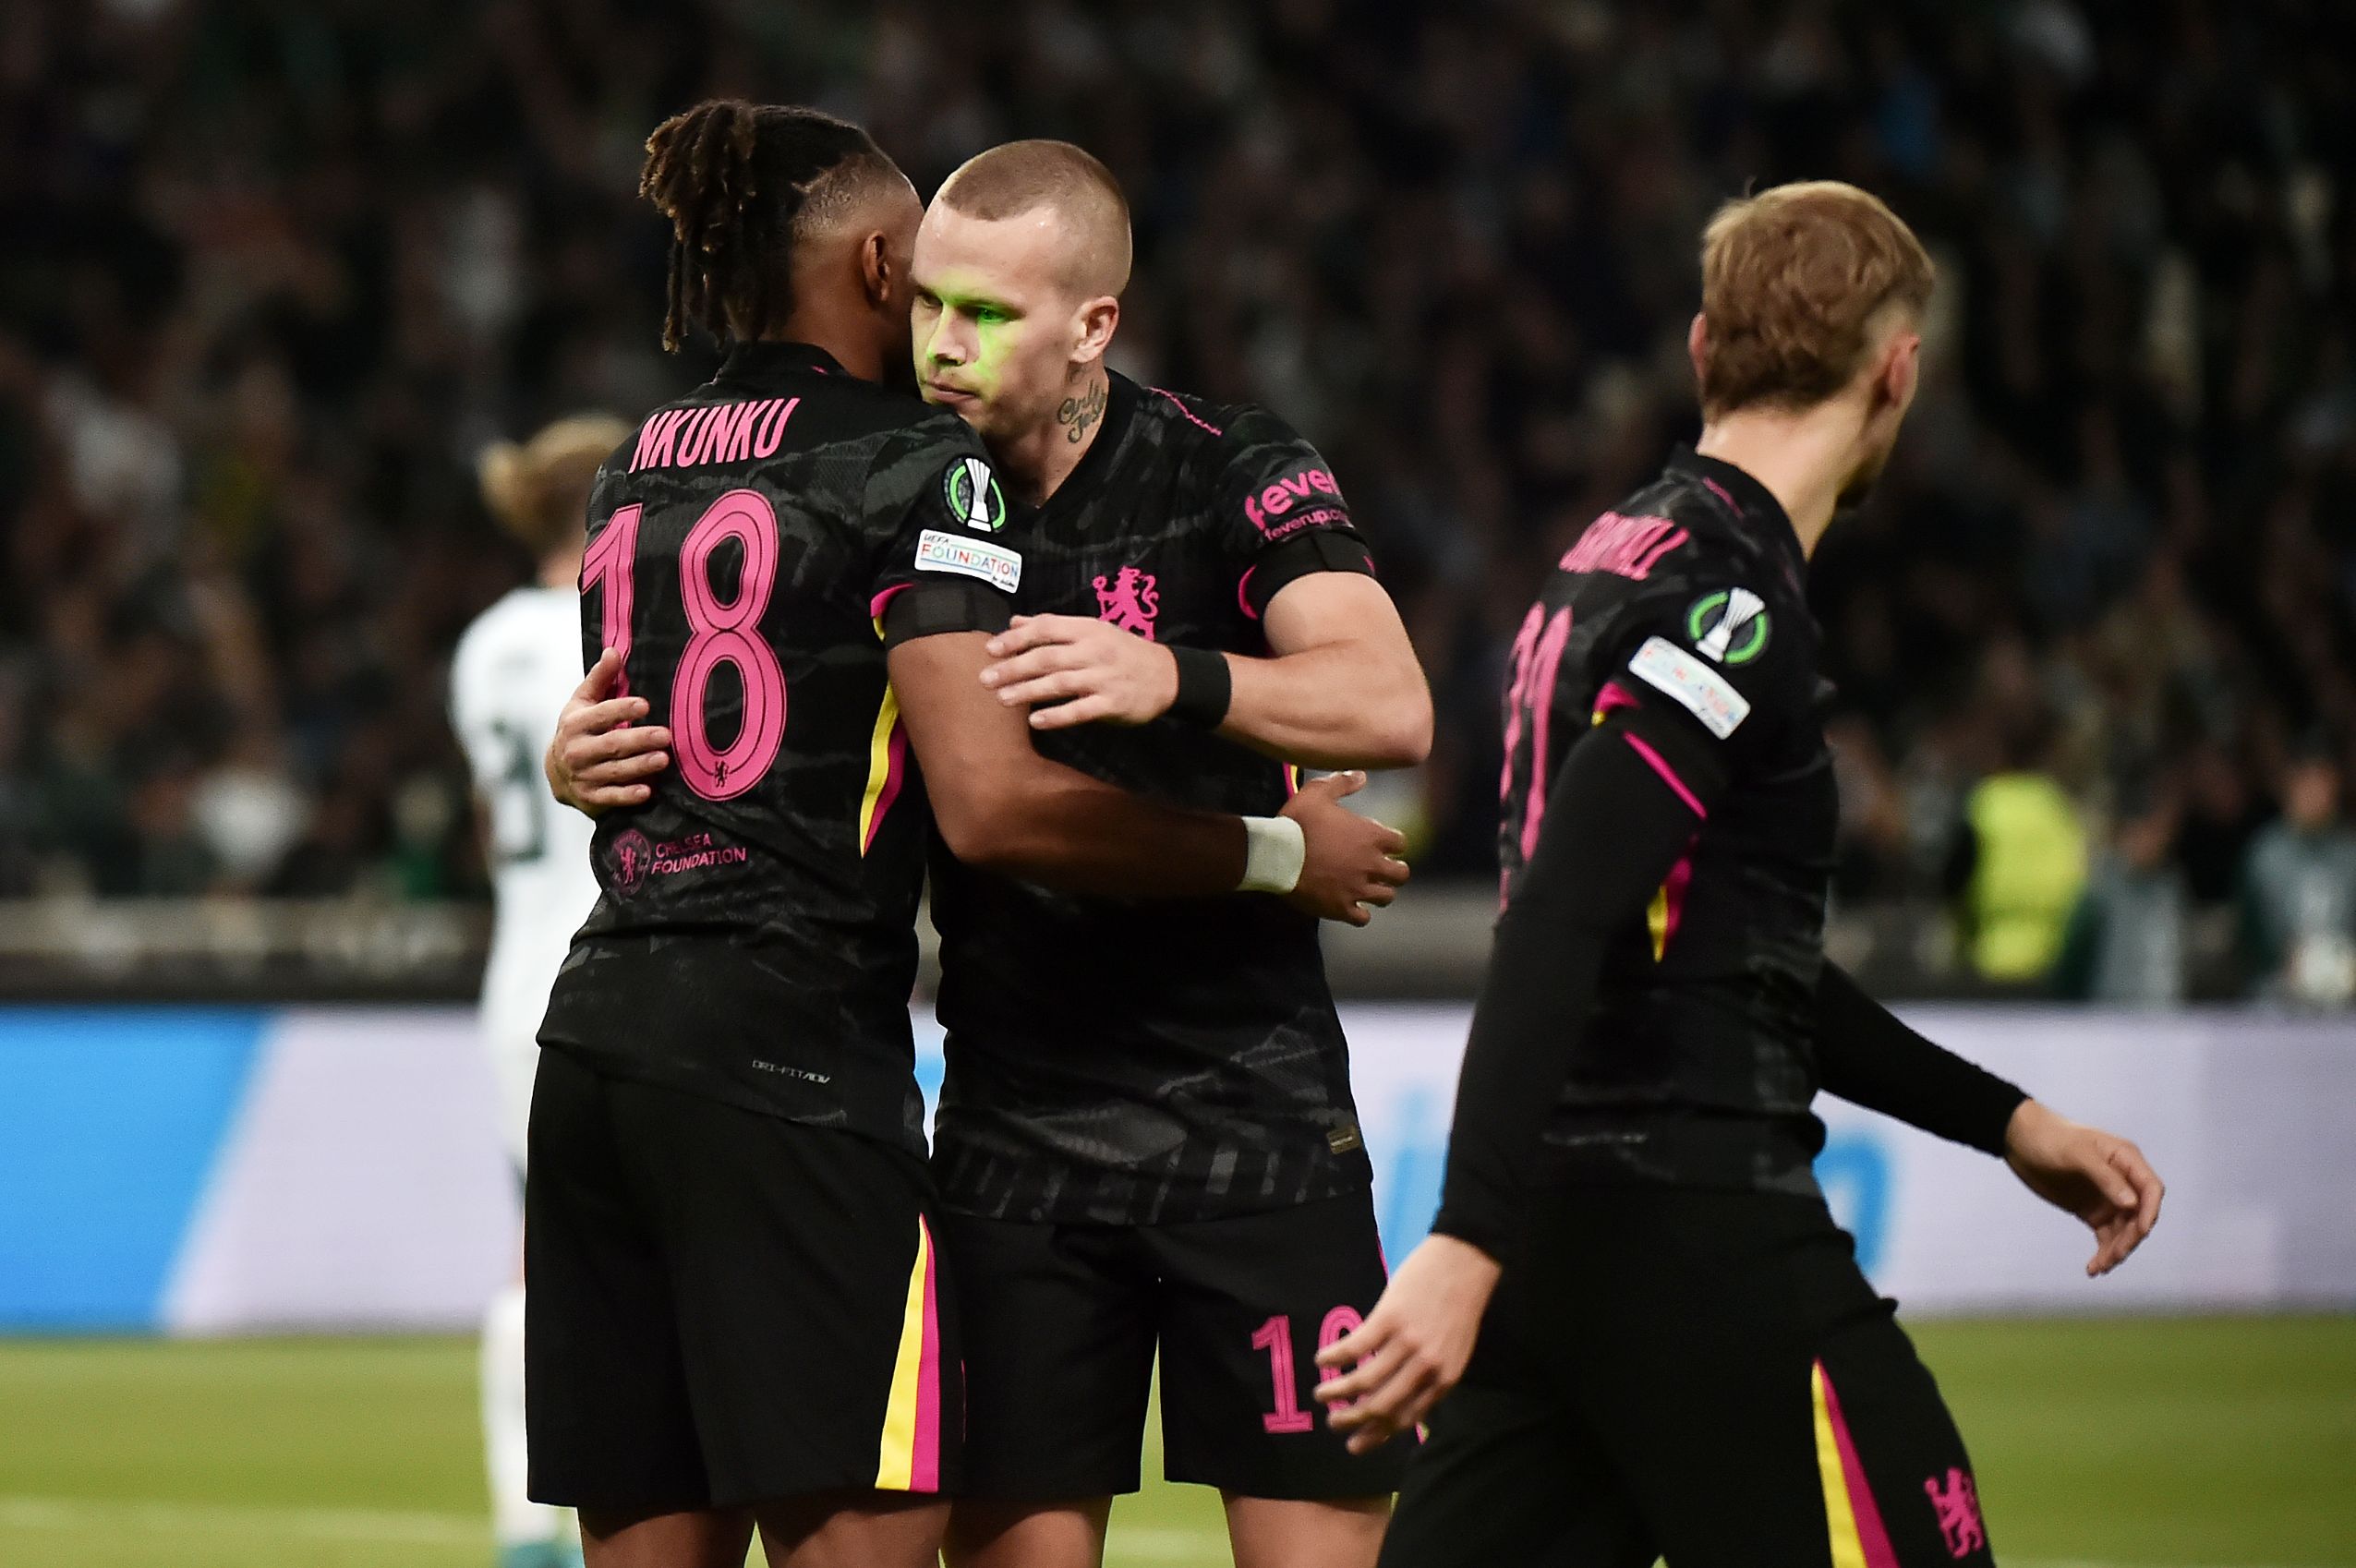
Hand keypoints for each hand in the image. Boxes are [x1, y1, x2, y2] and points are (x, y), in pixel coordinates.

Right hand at [546, 647, 671, 816]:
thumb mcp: (583, 702)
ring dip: (640, 766)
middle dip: (639, 740)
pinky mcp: (590, 797)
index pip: (601, 715)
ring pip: (614, 771)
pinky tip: (647, 792)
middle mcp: (577, 750)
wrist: (556, 772)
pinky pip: (610, 797)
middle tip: (665, 735)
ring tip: (664, 759)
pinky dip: (627, 796)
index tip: (645, 705)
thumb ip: (600, 679)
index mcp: (576, 724)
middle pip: (611, 745)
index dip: (622, 710)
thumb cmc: (578, 729)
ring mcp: (583, 776)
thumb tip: (614, 651)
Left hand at [980, 614, 1178, 729]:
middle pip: (1047, 658)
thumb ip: (1053, 627)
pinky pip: (1080, 711)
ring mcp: (1104, 678)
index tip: (990, 649)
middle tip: (985, 679)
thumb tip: (1014, 622)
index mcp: (1088, 629)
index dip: (1016, 638)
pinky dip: (1057, 716)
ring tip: (1002, 699)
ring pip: (1059, 683)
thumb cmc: (1122, 651)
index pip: (1046, 628)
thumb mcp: (1092, 630)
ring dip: (1028, 691)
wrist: (1168, 675)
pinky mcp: (1112, 703)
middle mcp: (1094, 651)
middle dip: (1013, 668)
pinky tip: (1036, 721)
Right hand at [1281, 771, 1409, 924]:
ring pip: (1386, 897)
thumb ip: (1342, 783)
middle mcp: (1371, 864)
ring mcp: (1358, 889)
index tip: (1382, 843)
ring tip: (1370, 890)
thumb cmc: (1298, 822)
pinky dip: (1360, 914)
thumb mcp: (1318, 793)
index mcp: (1371, 836)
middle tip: (1381, 869)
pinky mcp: (1342, 909)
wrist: (1276, 855)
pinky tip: (1352, 908)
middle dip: (1394, 871)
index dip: (1392, 843)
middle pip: (1401, 874)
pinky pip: (1362, 918)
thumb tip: (1362, 776)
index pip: (1400, 842)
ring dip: (1380, 892)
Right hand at [1313, 1234, 1500, 1452]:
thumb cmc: (1459, 1305)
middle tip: (1333, 1425)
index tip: (1356, 1445)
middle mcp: (1426, 1367)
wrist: (1466, 1262)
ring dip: (1338, 1393)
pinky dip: (1335, 1357)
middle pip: (1381, 1406)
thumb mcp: (1456, 1351)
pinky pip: (1355, 1347)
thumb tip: (1403, 1400)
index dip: (1376, 1436)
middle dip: (1352, 1422)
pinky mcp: (1390, 1317)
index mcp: (1444, 1380)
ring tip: (1321, 1395)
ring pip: (1364, 1381)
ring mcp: (1407, 1343)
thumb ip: (1432, 1377)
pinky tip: (1322, 1360)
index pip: (1405, 1419)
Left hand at [2002, 1099, 2163, 1276]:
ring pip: (2123, 1231)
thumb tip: (2132, 1204)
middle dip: (2130, 1237)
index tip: (2141, 1232)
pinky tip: (2094, 1268)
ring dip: (2116, 1250)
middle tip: (2114, 1256)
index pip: (2150, 1189)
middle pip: (2139, 1216)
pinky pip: (2105, 1236)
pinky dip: (2103, 1252)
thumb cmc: (2050, 1138)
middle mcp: (2123, 1182)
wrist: (2019, 1140)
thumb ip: (2105, 1177)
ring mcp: (2108, 1198)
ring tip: (2100, 1267)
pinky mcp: (2092, 1212)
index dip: (2150, 1211)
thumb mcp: (2077, 1153)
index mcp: (2126, 1160)